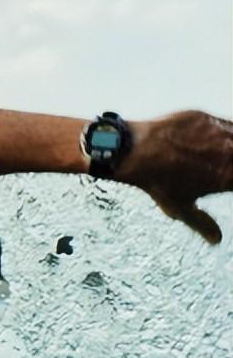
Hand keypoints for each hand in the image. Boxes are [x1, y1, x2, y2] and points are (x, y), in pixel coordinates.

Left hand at [122, 110, 232, 244]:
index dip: (231, 182)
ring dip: (231, 148)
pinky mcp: (207, 118)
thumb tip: (216, 239)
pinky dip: (224, 133)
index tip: (225, 182)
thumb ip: (203, 223)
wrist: (135, 152)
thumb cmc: (157, 182)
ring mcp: (220, 132)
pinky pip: (225, 124)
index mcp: (229, 177)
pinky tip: (213, 141)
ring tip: (216, 157)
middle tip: (222, 170)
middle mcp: (231, 152)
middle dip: (230, 166)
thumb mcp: (181, 208)